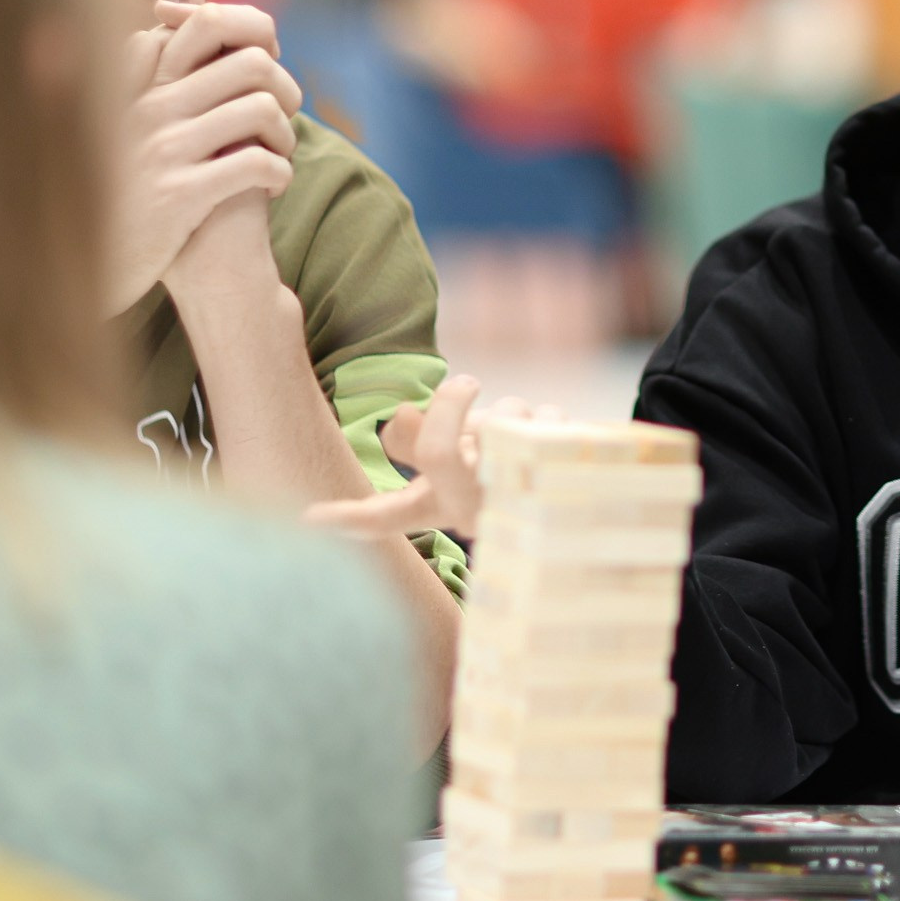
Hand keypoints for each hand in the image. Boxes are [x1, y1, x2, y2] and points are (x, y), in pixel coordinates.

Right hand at [101, 3, 302, 312]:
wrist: (78, 267)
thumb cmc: (115, 190)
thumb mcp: (122, 125)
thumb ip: (150, 78)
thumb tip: (173, 31)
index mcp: (138, 81)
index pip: (207, 22)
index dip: (252, 39)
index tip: (260, 72)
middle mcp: (149, 106)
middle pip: (252, 61)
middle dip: (284, 89)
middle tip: (283, 119)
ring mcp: (163, 150)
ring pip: (262, 109)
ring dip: (286, 134)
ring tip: (278, 155)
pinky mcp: (179, 195)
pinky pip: (257, 163)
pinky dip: (280, 172)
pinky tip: (272, 187)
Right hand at [302, 375, 556, 541]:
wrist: (587, 495)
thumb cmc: (507, 468)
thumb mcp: (460, 456)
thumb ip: (423, 438)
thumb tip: (399, 419)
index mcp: (439, 506)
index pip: (383, 517)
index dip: (348, 517)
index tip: (312, 519)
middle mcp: (471, 513)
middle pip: (438, 453)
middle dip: (451, 404)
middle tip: (466, 381)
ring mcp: (514, 503)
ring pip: (504, 419)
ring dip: (516, 413)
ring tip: (527, 439)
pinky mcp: (560, 485)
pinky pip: (547, 421)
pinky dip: (552, 421)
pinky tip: (558, 446)